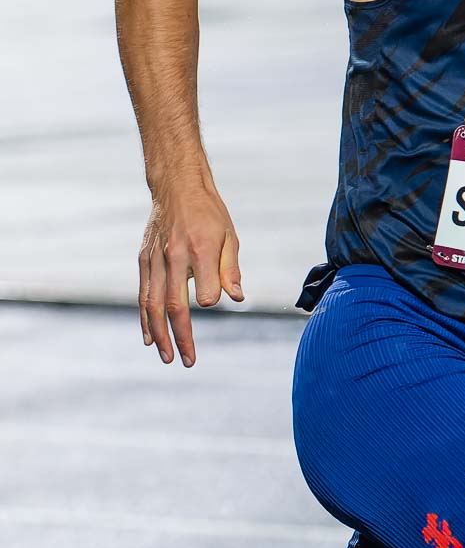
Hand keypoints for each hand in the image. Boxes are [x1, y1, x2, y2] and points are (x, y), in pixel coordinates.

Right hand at [138, 189, 242, 366]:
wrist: (177, 186)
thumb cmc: (209, 213)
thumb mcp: (229, 235)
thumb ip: (230, 269)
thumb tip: (238, 298)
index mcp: (199, 250)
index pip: (205, 292)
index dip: (210, 301)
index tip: (213, 301)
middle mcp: (174, 257)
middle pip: (174, 306)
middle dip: (181, 337)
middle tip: (188, 361)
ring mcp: (155, 260)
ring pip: (152, 305)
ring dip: (160, 335)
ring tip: (167, 356)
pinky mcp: (143, 260)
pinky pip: (142, 295)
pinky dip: (144, 319)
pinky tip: (150, 338)